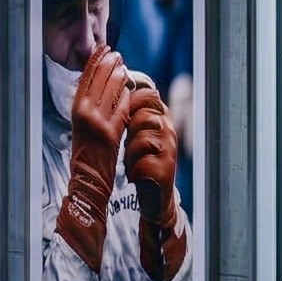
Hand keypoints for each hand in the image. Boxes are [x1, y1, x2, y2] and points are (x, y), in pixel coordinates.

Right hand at [54, 49, 129, 271]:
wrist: (88, 181)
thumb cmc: (87, 156)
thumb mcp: (84, 128)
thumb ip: (92, 110)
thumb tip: (105, 91)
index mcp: (75, 113)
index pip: (84, 81)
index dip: (93, 64)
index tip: (102, 51)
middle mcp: (83, 115)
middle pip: (97, 81)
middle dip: (106, 64)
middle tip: (115, 53)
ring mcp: (97, 122)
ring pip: (110, 91)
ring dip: (116, 75)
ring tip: (122, 63)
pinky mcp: (111, 132)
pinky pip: (121, 107)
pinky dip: (125, 95)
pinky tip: (129, 86)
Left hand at [123, 79, 187, 280]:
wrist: (153, 196)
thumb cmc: (140, 160)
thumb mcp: (132, 131)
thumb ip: (128, 110)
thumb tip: (111, 84)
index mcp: (160, 116)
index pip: (147, 94)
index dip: (129, 103)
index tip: (121, 117)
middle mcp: (169, 130)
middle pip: (145, 114)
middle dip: (129, 129)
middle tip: (129, 145)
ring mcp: (171, 150)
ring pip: (143, 139)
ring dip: (131, 153)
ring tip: (133, 161)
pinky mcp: (167, 171)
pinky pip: (144, 163)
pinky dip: (135, 170)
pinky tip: (137, 175)